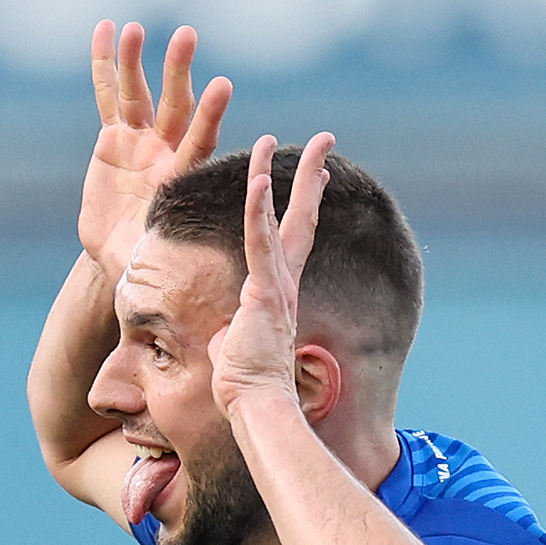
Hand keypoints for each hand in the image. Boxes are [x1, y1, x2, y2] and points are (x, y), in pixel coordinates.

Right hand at [80, 21, 227, 270]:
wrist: (124, 255)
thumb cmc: (148, 265)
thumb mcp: (157, 268)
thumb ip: (166, 268)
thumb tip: (178, 298)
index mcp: (181, 179)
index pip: (200, 141)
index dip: (210, 116)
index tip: (224, 87)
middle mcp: (164, 153)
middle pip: (174, 105)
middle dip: (178, 73)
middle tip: (186, 37)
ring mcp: (139, 141)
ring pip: (138, 93)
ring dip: (136, 61)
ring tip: (135, 28)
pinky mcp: (113, 138)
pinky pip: (107, 94)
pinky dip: (105, 64)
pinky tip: (106, 29)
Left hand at [211, 132, 329, 416]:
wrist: (256, 404)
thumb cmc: (244, 385)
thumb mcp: (231, 349)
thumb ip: (228, 334)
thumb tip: (219, 338)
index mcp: (278, 292)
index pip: (292, 237)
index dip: (303, 202)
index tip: (316, 175)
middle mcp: (284, 282)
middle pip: (303, 217)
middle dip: (313, 175)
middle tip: (325, 140)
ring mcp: (277, 284)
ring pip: (280, 218)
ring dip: (275, 176)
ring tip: (274, 140)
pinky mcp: (264, 290)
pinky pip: (260, 241)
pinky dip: (259, 209)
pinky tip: (259, 178)